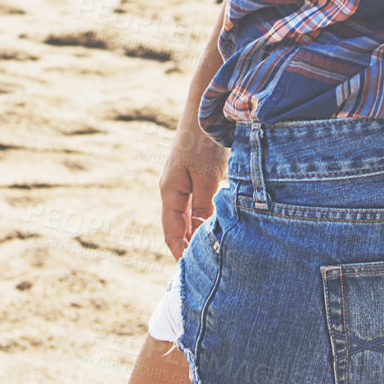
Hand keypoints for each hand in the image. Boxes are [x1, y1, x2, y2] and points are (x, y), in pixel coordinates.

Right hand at [159, 121, 227, 260]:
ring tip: (209, 252)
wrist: (205, 108)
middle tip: (203, 270)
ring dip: (195, 233)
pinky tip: (215, 224)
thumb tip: (200, 237)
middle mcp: (172, 188)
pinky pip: (195, 203)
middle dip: (187, 247)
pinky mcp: (193, 172)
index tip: (190, 274)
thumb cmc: (204, 143)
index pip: (171, 232)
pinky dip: (202, 217)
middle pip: (177, 226)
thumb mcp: (206, 179)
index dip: (179, 254)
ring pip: (186, 215)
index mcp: (169, 191)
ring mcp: (181, 179)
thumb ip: (202, 208)